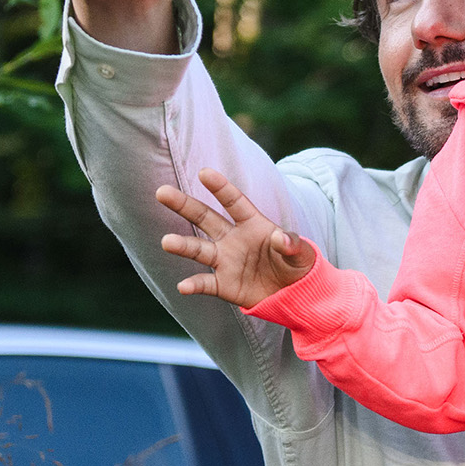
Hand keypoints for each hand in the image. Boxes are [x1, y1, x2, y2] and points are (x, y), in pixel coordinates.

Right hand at [158, 168, 315, 307]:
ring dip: (183, 245)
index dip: (220, 187)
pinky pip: (205, 283)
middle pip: (206, 218)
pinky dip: (194, 285)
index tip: (203, 172)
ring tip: (166, 242)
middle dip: (184, 205)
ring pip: (199, 249)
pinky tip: (183, 286)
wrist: (294, 293)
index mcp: (253, 223)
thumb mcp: (302, 253)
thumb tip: (282, 238)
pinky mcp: (223, 284)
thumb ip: (291, 244)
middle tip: (162, 192)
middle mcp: (233, 238)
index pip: (234, 201)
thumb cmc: (297, 264)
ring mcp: (226, 260)